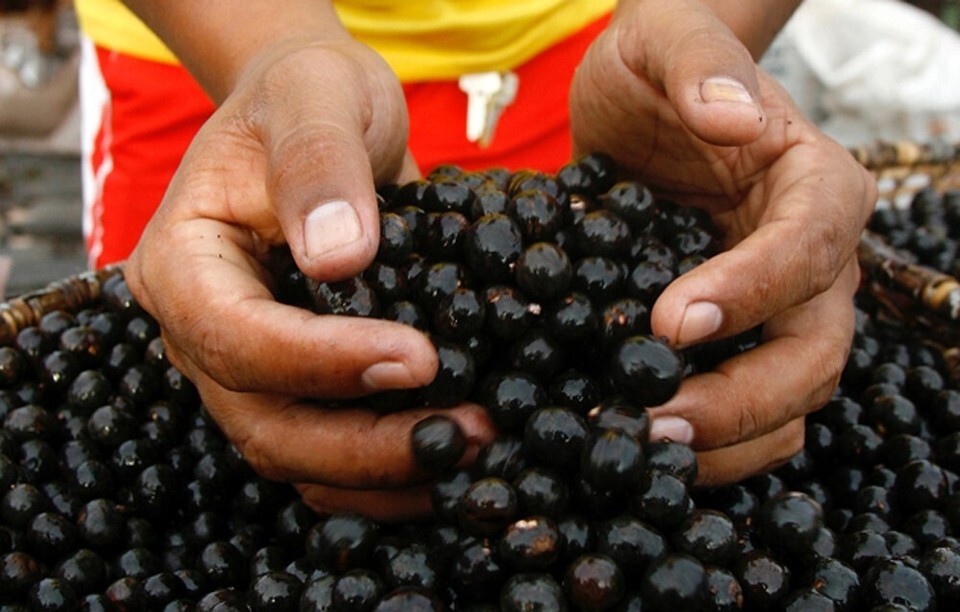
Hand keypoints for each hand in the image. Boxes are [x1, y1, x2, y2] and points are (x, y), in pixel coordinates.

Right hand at [124, 38, 495, 520]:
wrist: (318, 116)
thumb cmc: (309, 95)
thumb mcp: (315, 95)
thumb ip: (318, 164)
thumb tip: (340, 258)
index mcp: (183, 263)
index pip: (237, 337)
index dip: (324, 362)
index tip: (419, 357)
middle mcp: (201, 330)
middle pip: (265, 424)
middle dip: (366, 446)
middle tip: (465, 434)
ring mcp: (245, 365)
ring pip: (296, 455)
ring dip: (383, 471)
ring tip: (471, 450)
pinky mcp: (294, 381)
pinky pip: (326, 449)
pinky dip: (384, 469)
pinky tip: (448, 458)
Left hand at [570, 0, 876, 484]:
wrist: (642, 102)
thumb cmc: (659, 65)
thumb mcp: (666, 39)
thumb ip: (699, 62)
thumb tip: (733, 115)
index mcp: (814, 183)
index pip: (809, 246)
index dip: (751, 290)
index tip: (671, 322)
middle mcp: (814, 257)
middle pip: (815, 351)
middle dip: (742, 399)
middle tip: (654, 419)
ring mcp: (780, 307)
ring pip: (792, 399)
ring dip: (726, 439)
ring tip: (639, 447)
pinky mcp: (738, 339)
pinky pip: (749, 410)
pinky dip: (711, 441)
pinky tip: (641, 445)